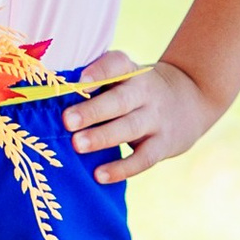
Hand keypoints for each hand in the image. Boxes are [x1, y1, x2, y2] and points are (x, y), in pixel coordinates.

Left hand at [62, 50, 219, 184]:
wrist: (193, 98)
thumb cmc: (138, 90)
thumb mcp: (126, 76)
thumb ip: (97, 82)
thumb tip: (47, 95)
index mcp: (131, 72)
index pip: (117, 64)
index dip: (100, 71)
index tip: (79, 81)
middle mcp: (145, 93)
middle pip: (120, 100)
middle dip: (93, 110)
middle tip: (67, 120)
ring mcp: (156, 119)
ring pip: (130, 128)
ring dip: (102, 137)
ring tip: (77, 145)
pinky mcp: (163, 145)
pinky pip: (143, 158)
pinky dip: (122, 168)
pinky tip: (99, 175)